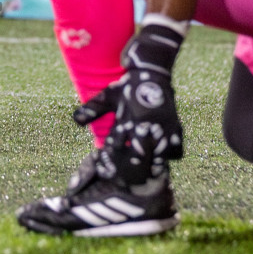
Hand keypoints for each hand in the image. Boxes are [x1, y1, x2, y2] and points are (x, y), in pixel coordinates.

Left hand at [76, 66, 183, 184]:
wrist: (152, 73)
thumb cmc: (127, 87)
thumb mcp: (107, 96)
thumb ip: (92, 110)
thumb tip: (76, 121)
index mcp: (126, 119)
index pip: (116, 145)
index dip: (110, 160)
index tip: (106, 171)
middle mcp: (144, 125)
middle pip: (137, 155)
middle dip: (130, 168)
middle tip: (126, 180)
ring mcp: (162, 128)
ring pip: (158, 155)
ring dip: (150, 165)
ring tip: (145, 176)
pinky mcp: (175, 128)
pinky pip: (175, 150)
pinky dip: (168, 157)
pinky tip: (161, 163)